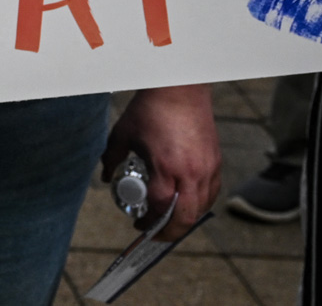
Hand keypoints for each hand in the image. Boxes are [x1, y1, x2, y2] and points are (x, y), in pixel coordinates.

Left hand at [101, 84, 219, 240]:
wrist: (179, 89)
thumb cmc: (150, 109)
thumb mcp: (123, 134)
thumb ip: (111, 158)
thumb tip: (106, 178)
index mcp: (166, 168)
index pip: (159, 208)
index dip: (149, 222)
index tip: (139, 225)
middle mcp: (191, 173)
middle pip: (184, 218)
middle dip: (169, 232)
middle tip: (155, 232)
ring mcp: (207, 169)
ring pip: (201, 208)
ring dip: (185, 219)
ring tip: (168, 219)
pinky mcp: (216, 162)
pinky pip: (211, 193)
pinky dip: (198, 203)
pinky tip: (186, 202)